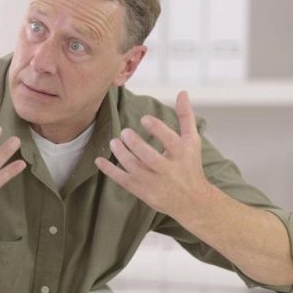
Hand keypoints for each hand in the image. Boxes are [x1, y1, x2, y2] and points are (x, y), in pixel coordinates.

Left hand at [94, 91, 214, 220]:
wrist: (192, 201)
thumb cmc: (190, 166)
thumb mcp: (192, 141)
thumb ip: (185, 117)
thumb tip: (182, 92)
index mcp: (182, 155)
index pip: (170, 141)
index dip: (157, 129)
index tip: (144, 118)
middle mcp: (169, 170)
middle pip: (150, 157)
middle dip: (135, 144)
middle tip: (124, 132)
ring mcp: (155, 183)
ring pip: (134, 169)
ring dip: (121, 154)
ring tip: (113, 141)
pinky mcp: (143, 192)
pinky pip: (123, 181)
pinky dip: (110, 171)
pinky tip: (99, 160)